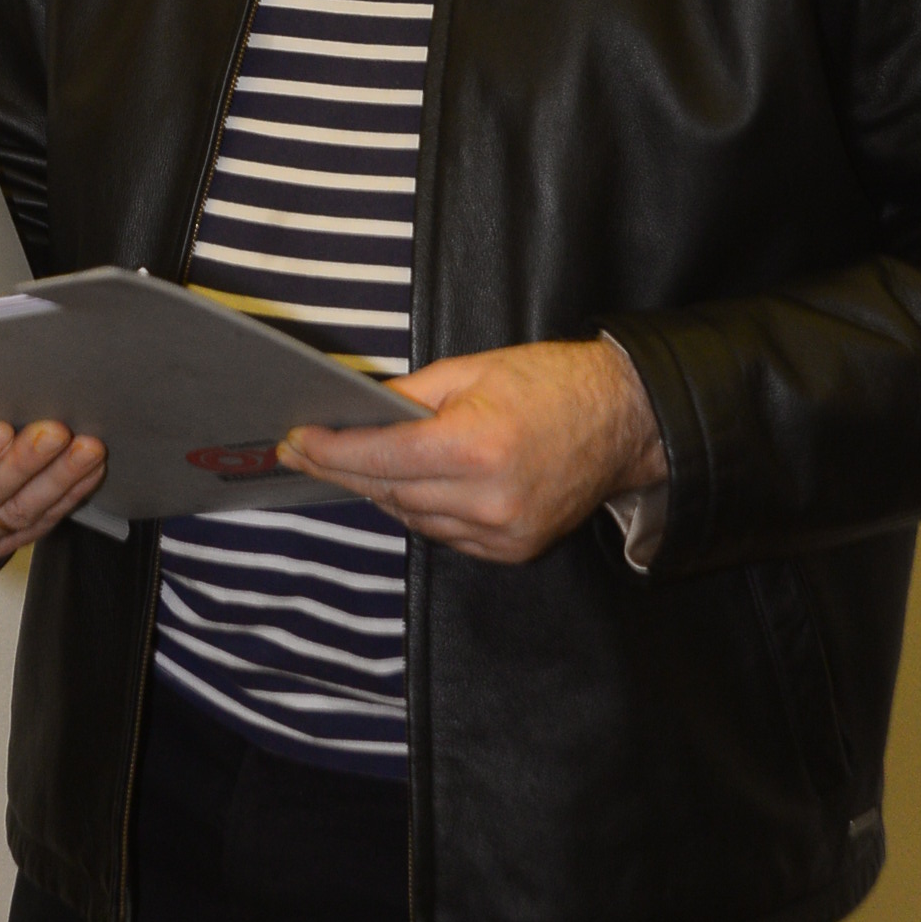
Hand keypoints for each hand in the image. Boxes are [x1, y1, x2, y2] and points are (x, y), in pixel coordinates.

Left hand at [276, 341, 665, 564]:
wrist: (625, 422)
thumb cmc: (552, 384)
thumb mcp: (474, 370)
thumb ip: (411, 396)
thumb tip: (357, 411)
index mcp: (475, 447)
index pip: (380, 456)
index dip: (329, 450)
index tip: (295, 441)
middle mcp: (487, 500)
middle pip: (388, 490)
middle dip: (342, 469)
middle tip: (303, 452)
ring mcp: (502, 533)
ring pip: (412, 517)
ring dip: (380, 490)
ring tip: (352, 462)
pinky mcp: (512, 551)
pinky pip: (444, 533)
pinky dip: (421, 509)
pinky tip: (409, 484)